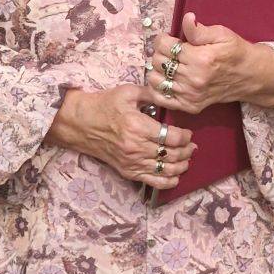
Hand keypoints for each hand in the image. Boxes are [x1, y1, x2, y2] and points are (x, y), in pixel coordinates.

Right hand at [64, 84, 197, 190]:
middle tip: (192, 145)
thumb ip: (151, 94)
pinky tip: (176, 175)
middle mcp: (136, 147)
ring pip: (165, 170)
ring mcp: (132, 162)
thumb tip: (170, 95)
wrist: (80, 123)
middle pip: (171, 155)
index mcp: (138, 126)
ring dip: (181, 165)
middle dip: (187, 151)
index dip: (185, 136)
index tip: (188, 133)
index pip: (171, 138)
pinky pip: (153, 181)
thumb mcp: (127, 92)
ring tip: (187, 158)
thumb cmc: (104, 104)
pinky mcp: (127, 171)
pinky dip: (168, 181)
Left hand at [142, 11, 257, 114]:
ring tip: (168, 64)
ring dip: (157, 69)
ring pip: (155, 80)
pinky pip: (161, 99)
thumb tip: (186, 18)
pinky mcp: (190, 106)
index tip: (170, 38)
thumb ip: (199, 30)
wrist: (250, 76)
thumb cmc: (235, 51)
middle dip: (160, 52)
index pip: (164, 46)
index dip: (162, 39)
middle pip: (158, 62)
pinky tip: (164, 79)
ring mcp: (191, 95)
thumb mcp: (221, 34)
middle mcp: (193, 79)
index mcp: (200, 59)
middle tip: (170, 50)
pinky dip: (156, 89)